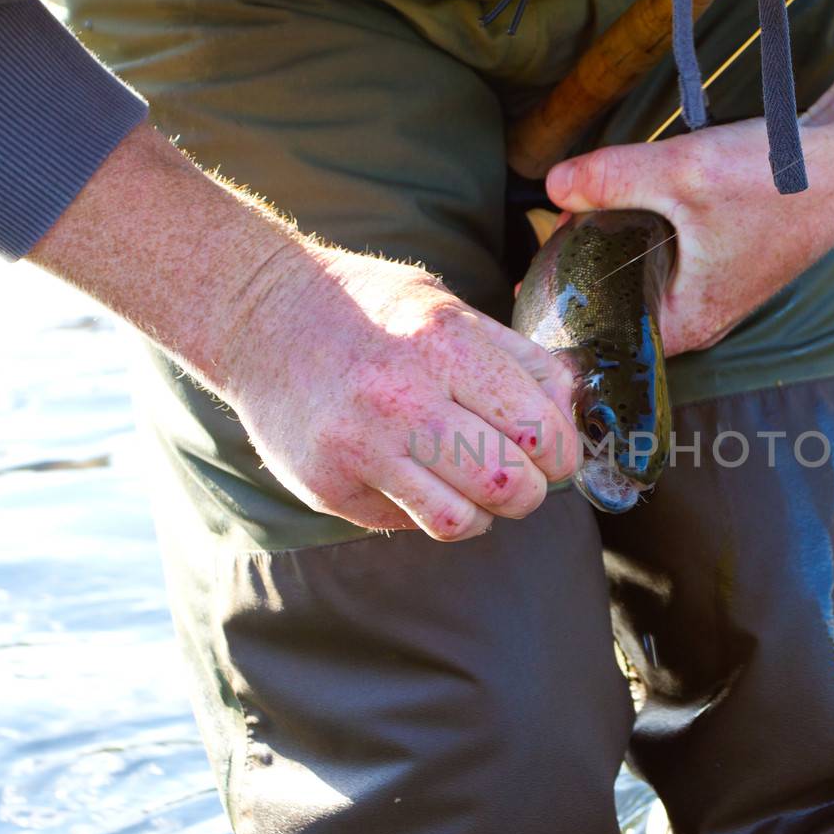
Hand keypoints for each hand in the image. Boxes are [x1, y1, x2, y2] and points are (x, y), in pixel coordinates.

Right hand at [213, 247, 579, 540]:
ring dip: (481, 514)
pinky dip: (426, 511)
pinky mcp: (328, 485)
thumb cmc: (373, 311)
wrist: (259, 317)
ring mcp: (359, 446)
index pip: (540, 430)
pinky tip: (415, 478)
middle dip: (529, 490)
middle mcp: (400, 396)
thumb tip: (574, 409)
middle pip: (507, 484)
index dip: (560, 452)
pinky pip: (405, 524)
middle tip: (518, 475)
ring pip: (459, 523)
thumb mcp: (451, 309)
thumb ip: (519, 359)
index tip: (551, 450)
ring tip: (471, 485)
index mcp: (444, 342)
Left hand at [542, 0, 833, 357]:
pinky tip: (625, 202)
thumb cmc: (778, 179)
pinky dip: (643, 238)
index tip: (526, 284)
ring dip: (612, 254)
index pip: (605, 340)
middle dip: (582, 278)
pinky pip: (669, 262)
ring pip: (644, 282)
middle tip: (545, 241)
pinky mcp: (729, 260)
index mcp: (688, 322)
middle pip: (620, 310)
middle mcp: (702, 318)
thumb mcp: (680, 172)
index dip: (564, 313)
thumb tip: (552, 185)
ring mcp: (718, 291)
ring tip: (576, 218)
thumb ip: (610, 179)